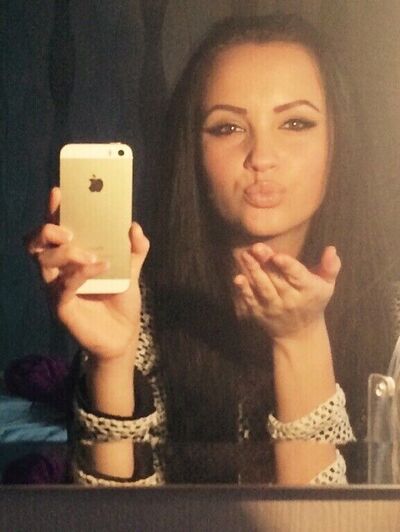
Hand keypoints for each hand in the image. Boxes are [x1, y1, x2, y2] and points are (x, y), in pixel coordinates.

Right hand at [27, 187, 148, 363]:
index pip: (55, 229)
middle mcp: (58, 270)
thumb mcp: (132, 271)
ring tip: (93, 255)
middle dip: (48, 230)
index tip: (60, 191)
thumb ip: (135, 249)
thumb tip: (134, 226)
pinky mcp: (61, 307)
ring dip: (68, 252)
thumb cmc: (120, 299)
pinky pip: (62, 286)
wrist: (123, 335)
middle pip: (36, 243)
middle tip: (69, 230)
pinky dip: (80, 273)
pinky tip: (100, 267)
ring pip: (44, 261)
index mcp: (71, 256)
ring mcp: (56, 288)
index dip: (54, 210)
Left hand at [233, 243, 340, 338]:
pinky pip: (251, 301)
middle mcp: (291, 300)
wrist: (299, 334)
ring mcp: (274, 307)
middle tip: (256, 247)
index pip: (298, 276)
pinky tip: (238, 279)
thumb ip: (330, 266)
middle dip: (266, 263)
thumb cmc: (314, 301)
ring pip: (263, 288)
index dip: (288, 266)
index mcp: (309, 290)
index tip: (277, 256)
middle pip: (277, 279)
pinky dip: (244, 290)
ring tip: (245, 256)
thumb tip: (331, 249)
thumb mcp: (327, 285)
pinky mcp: (260, 313)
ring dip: (253, 272)